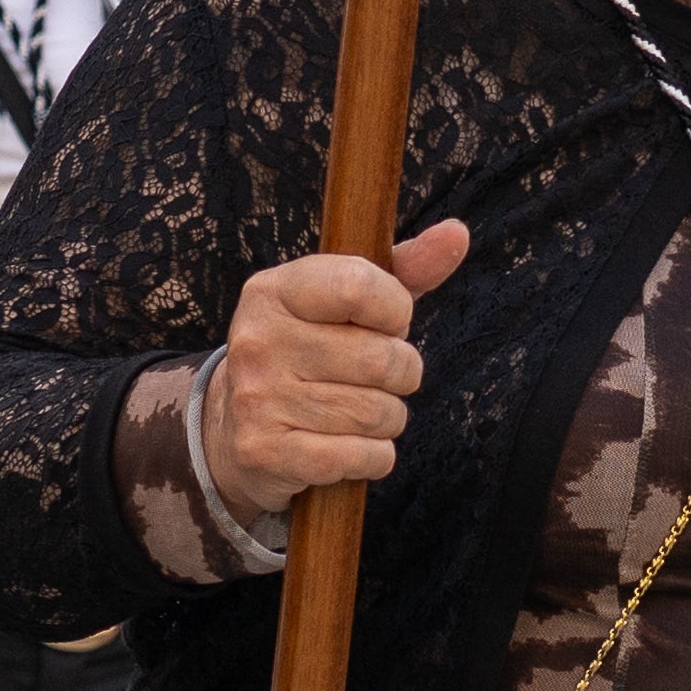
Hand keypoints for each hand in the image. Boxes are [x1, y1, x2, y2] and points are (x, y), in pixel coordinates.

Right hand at [201, 217, 474, 499]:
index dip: (395, 311)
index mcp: (273, 290)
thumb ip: (405, 269)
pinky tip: (352, 446)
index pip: (360, 287)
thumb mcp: (347, 303)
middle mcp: (258, 340)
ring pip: (377, 413)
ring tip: (360, 411)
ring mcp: (257, 398)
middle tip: (376, 377)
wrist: (233, 425)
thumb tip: (457, 234)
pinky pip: (362, 456)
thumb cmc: (310, 352)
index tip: (386, 324)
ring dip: (387, 418)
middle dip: (400, 374)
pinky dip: (374, 456)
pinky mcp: (265, 451)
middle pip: (382, 360)